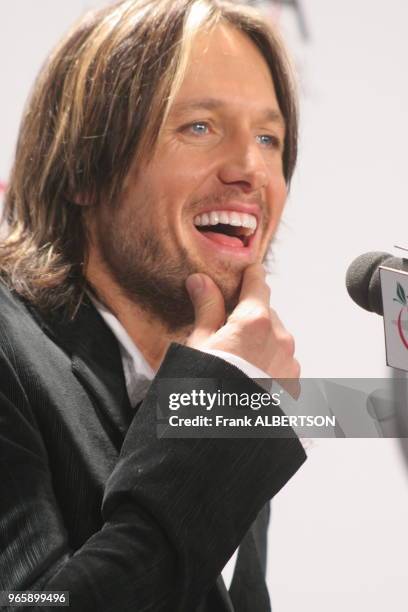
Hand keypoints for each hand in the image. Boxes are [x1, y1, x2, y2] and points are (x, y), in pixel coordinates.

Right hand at [185, 263, 299, 396]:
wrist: (224, 435)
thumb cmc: (207, 390)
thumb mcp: (199, 344)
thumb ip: (206, 308)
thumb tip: (200, 281)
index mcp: (255, 320)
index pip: (257, 283)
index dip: (249, 275)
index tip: (247, 271)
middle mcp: (280, 337)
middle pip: (265, 312)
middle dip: (249, 317)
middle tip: (226, 334)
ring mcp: (290, 361)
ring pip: (275, 338)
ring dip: (260, 341)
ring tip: (236, 363)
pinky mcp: (294, 383)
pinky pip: (282, 361)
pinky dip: (268, 363)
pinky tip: (249, 378)